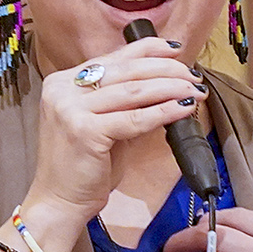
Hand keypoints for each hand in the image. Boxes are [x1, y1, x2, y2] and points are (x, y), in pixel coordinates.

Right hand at [19, 37, 205, 232]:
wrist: (58, 201)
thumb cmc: (82, 167)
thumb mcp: (102, 125)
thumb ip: (124, 103)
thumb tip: (165, 86)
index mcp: (63, 82)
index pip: (113, 57)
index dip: (148, 49)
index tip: (175, 50)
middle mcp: (63, 89)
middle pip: (126, 70)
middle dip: (166, 70)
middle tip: (192, 77)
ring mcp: (70, 109)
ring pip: (133, 91)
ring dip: (170, 88)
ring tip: (194, 91)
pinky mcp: (84, 131)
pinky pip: (134, 118)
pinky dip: (162, 112)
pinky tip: (182, 110)